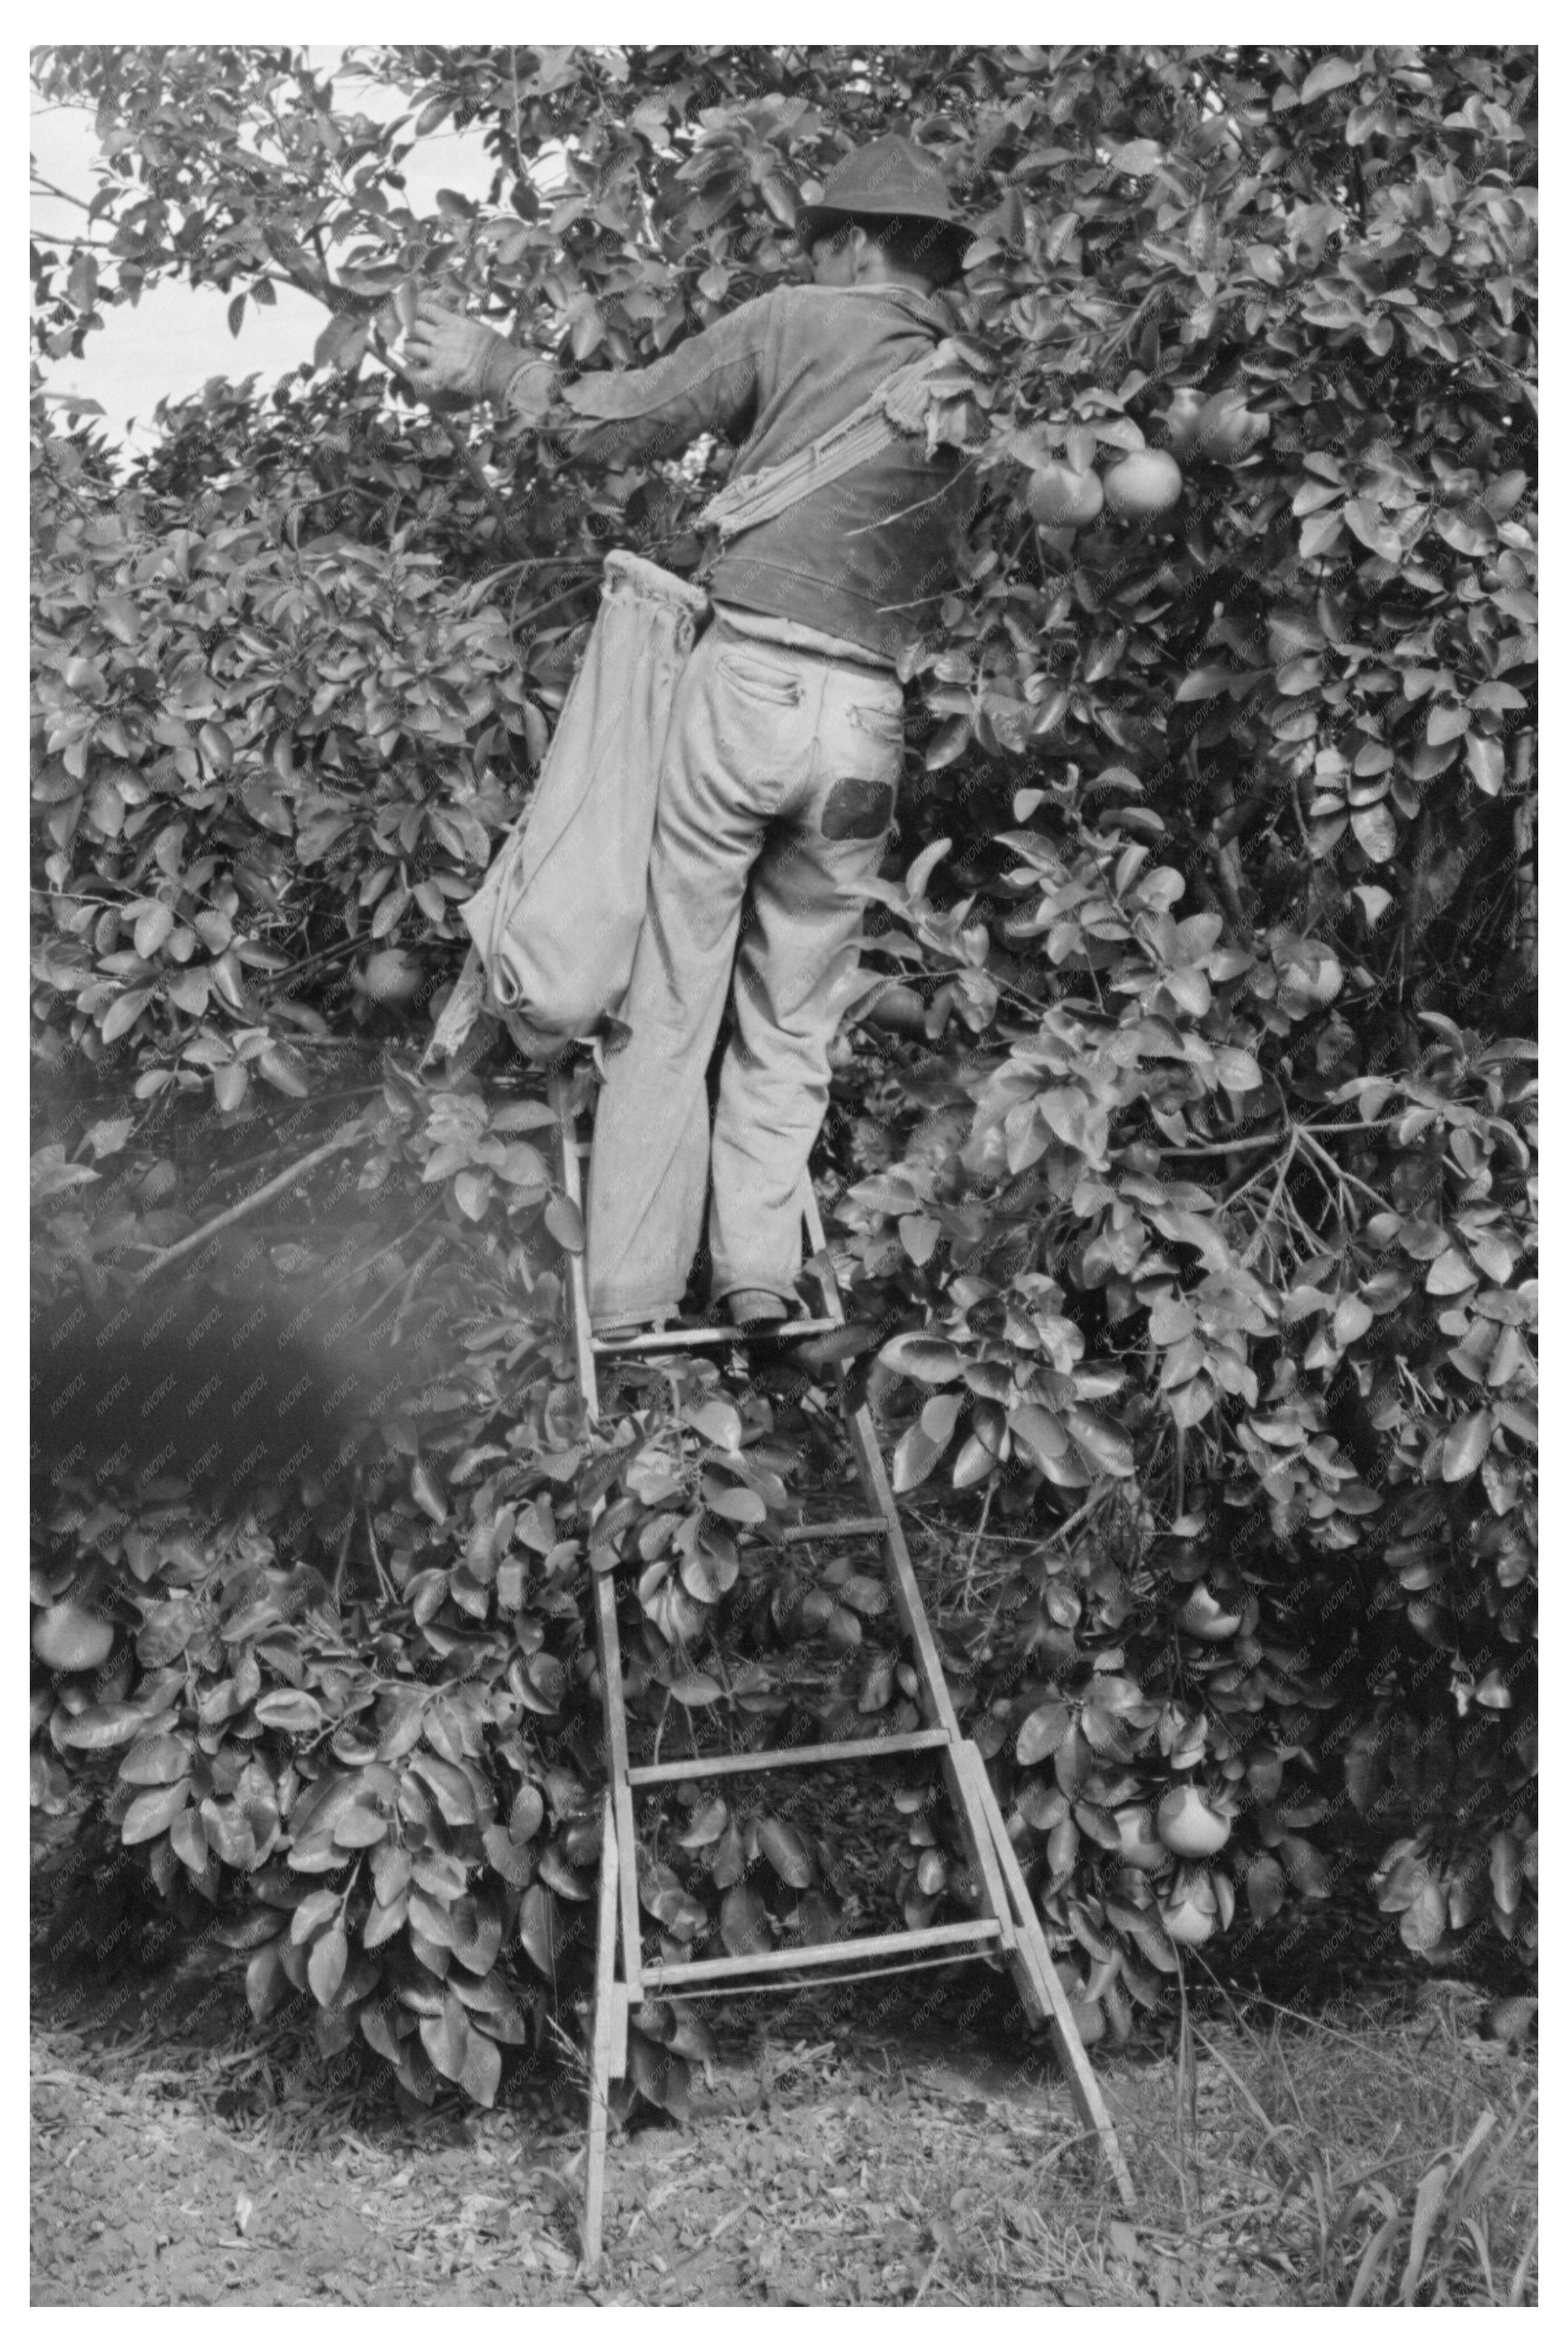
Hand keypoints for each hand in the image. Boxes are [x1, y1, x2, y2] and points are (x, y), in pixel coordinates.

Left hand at [401, 296, 519, 403]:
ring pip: (409, 347)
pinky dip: (408, 372)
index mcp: (451, 322)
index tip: (413, 311)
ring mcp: (436, 356)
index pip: (424, 308)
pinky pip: (414, 374)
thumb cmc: (496, 348)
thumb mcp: (480, 327)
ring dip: (409, 349)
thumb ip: (464, 324)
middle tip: (414, 335)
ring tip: (413, 351)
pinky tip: (407, 370)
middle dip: (411, 330)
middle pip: (412, 327)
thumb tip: (459, 321)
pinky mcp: (437, 375)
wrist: (501, 369)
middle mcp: (440, 336)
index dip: (415, 309)